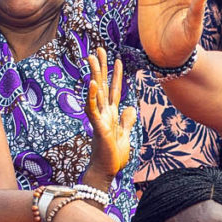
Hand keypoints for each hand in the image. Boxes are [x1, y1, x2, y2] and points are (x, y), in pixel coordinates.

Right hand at [85, 49, 132, 179]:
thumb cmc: (113, 156)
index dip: (116, 75)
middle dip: (101, 67)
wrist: (106, 172)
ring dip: (95, 75)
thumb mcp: (125, 135)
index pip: (115, 90)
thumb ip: (127, 121)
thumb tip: (130, 108)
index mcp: (111, 114)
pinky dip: (92, 96)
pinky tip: (93, 83)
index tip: (117, 60)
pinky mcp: (98, 127)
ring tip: (91, 58)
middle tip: (98, 49)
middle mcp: (104, 113)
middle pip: (103, 85)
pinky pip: (93, 109)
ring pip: (96, 92)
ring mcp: (99, 118)